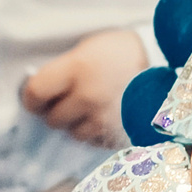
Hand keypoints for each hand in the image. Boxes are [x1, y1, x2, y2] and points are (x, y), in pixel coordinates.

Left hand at [22, 28, 147, 146]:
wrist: (160, 59)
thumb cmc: (116, 51)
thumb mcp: (84, 50)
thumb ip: (60, 72)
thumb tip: (37, 94)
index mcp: (76, 69)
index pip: (35, 94)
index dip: (31, 98)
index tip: (36, 99)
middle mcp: (89, 96)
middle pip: (52, 120)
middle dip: (56, 112)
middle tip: (67, 101)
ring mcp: (106, 116)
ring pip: (74, 134)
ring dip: (77, 124)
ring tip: (89, 108)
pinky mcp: (120, 130)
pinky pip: (95, 141)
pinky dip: (96, 132)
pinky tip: (103, 116)